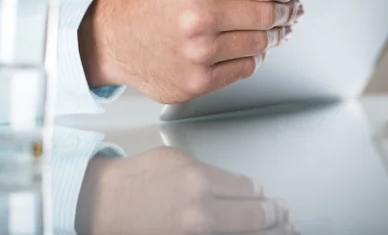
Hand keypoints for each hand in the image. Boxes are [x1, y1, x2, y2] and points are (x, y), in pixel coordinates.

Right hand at [75, 147, 296, 234]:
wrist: (102, 204)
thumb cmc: (134, 180)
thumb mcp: (174, 160)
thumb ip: (210, 172)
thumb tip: (240, 186)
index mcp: (198, 181)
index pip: (246, 187)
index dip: (259, 192)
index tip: (264, 194)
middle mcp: (200, 212)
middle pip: (254, 217)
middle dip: (274, 215)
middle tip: (283, 213)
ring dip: (271, 233)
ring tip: (284, 230)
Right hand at [80, 0, 303, 102]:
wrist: (111, 38)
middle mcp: (196, 16)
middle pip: (267, 14)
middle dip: (286, 10)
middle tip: (291, 8)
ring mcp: (197, 52)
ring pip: (260, 43)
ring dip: (274, 34)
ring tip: (274, 27)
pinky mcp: (197, 81)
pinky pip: (245, 68)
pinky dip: (254, 56)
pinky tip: (249, 46)